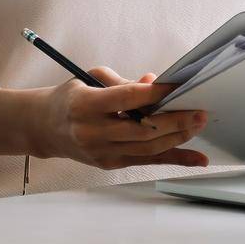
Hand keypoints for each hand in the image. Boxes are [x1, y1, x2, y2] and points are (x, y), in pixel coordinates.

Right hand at [33, 66, 208, 170]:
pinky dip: (175, 159)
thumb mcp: (91, 79)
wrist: (46, 127)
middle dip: (174, 121)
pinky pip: (149, 161)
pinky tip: (197, 159)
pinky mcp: (111, 164)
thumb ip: (123, 82)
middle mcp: (92, 132)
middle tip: (198, 111)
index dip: (154, 93)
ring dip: (178, 137)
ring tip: (197, 125)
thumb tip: (153, 83)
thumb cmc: (72, 98)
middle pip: (142, 129)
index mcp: (84, 105)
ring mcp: (102, 152)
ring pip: (148, 148)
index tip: (176, 87)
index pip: (126, 99)